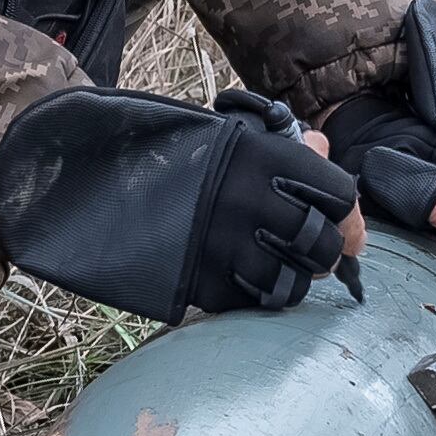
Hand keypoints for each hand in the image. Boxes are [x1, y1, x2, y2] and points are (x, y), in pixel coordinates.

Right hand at [0, 88, 361, 321]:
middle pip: (324, 244)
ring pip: (294, 284)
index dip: (346, 211)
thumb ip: (280, 146)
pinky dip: (259, 297)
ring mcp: (226, 248)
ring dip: (296, 279)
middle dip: (328, 251)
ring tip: (283, 269)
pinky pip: (253, 303)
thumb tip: (322, 153)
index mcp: (261, 157)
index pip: (339, 194)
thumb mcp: (227, 131)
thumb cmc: (165, 147)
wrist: (90, 176)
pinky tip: (250, 281)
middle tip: (316, 252)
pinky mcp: (202, 284)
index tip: (342, 221)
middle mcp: (251, 204)